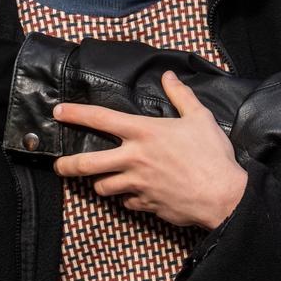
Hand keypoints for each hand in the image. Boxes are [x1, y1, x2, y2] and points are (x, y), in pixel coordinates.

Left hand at [52, 72, 247, 229]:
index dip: (76, 114)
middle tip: (58, 165)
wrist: (222, 196)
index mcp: (144, 133)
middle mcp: (134, 158)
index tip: (58, 112)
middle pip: (87, 164)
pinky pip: (127, 202)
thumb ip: (180, 95)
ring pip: (103, 187)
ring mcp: (138, 184)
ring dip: (100, 184)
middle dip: (67, 165)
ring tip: (101, 181)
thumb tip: (169, 76)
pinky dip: (127, 198)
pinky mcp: (146, 204)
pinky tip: (133, 194)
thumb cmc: (212, 155)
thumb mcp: (199, 117)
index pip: (101, 118)